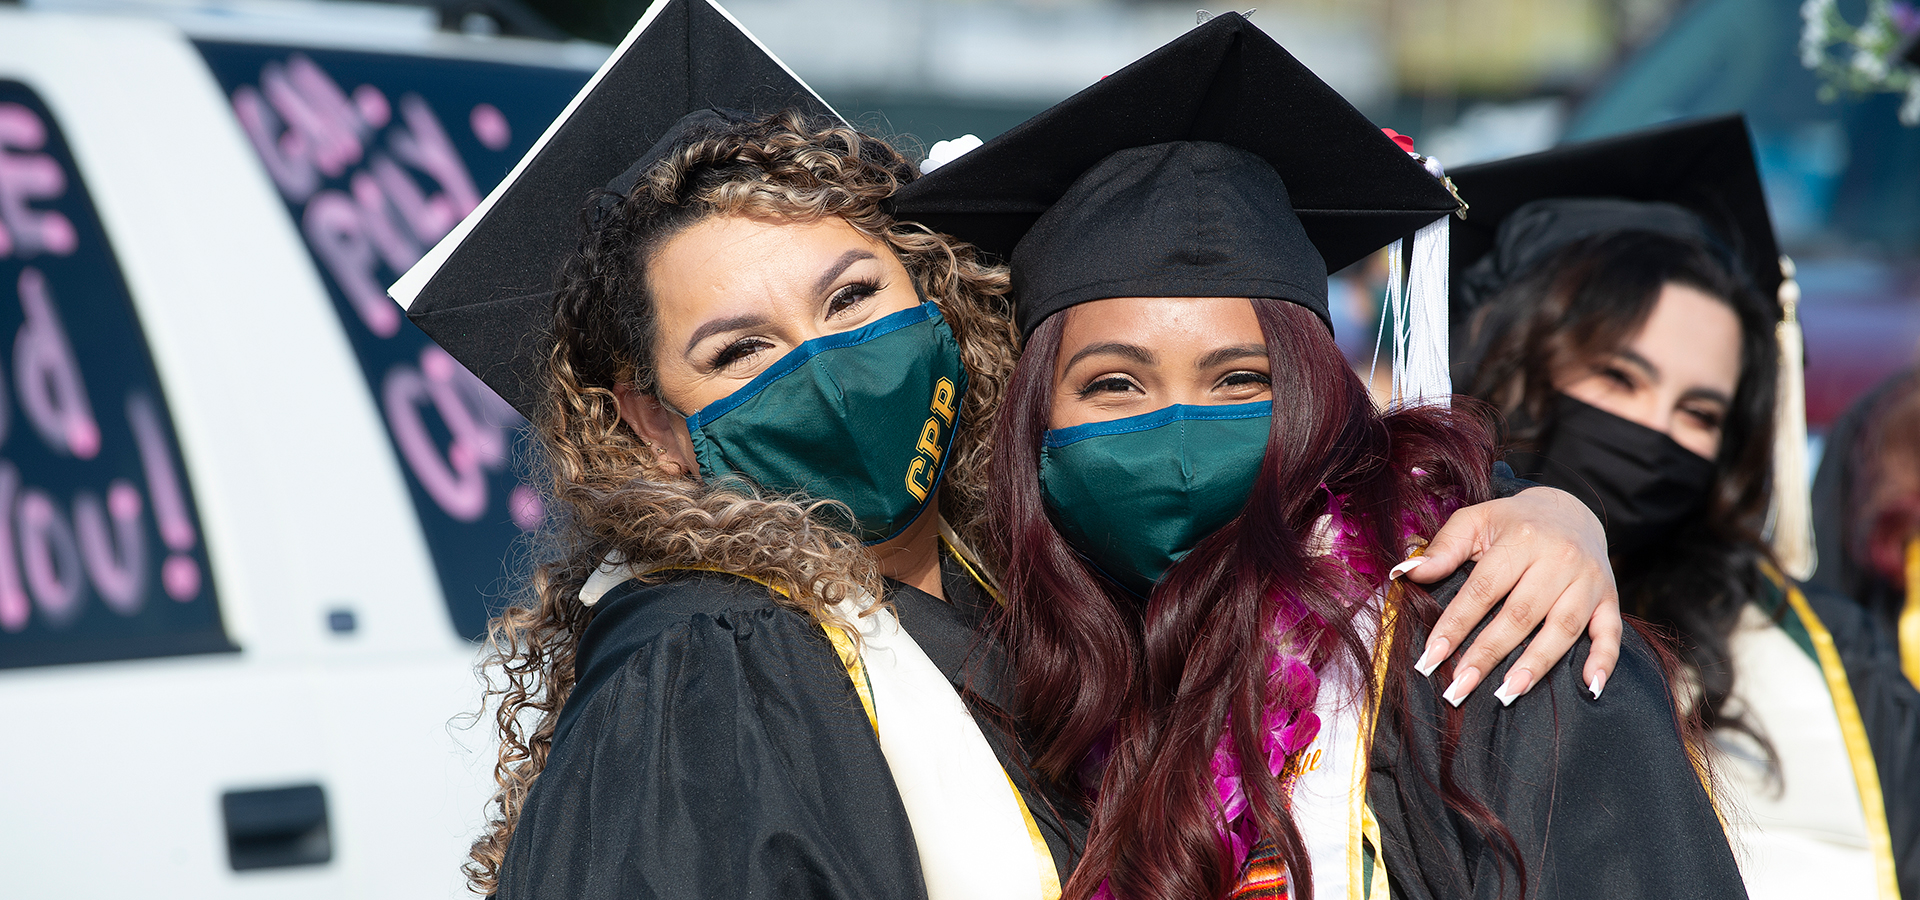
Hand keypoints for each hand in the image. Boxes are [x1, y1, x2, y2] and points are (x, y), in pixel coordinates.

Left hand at [1401, 486, 1619, 705]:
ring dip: (1536, 665)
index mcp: (1522, 538)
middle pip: (1520, 614)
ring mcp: (1589, 580)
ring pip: (1563, 628)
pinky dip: (1604, 660)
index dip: (1456, 624)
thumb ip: (1442, 549)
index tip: (1431, 658)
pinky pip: (1611, 631)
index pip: (1483, 589)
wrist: (1571, 509)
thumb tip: (1404, 572)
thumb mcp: (1475, 521)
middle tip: (1459, 688)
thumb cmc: (1513, 522)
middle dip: (1488, 654)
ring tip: (1506, 694)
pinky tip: (1589, 686)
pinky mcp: (1610, 597)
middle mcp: (1560, 559)